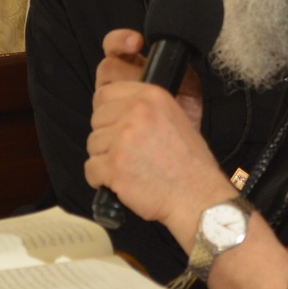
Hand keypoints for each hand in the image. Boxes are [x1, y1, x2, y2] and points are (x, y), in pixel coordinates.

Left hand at [87, 29, 232, 243]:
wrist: (197, 195)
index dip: (107, 112)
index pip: (105, 93)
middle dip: (106, 137)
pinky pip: (90, 169)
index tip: (114, 125)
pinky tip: (120, 181)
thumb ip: (144, 107)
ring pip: (92, 145)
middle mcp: (136, 113)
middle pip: (96, 119)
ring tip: (128, 167)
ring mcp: (124, 139)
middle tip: (127, 151)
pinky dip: (100, 179)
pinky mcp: (114, 166)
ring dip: (104, 158)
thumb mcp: (174, 117)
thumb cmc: (189, 163)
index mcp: (152, 96)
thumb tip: (113, 109)